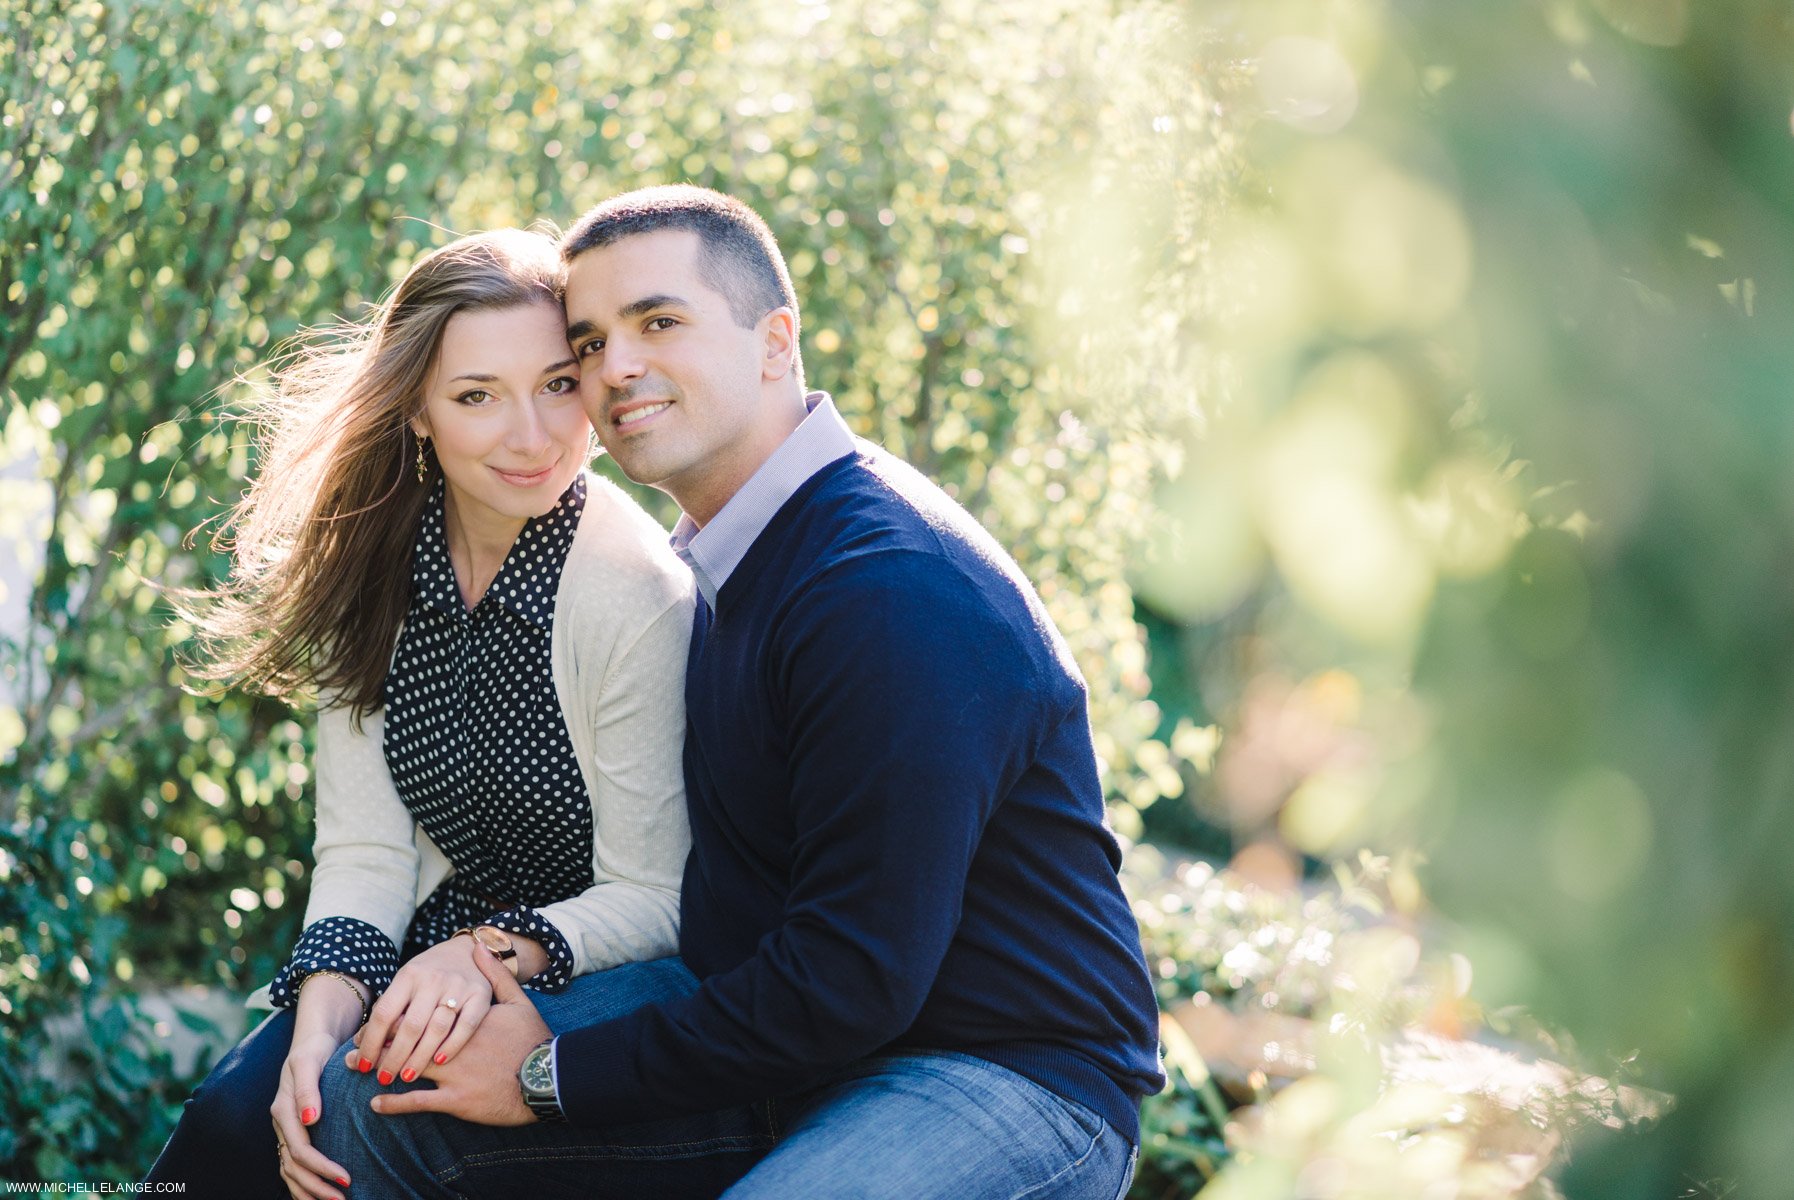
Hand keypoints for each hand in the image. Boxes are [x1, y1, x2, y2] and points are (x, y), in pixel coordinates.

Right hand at [272, 1028, 352, 1199]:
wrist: (313, 1040)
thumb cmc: (315, 1048)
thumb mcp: (309, 1061)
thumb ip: (308, 1088)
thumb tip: (310, 1119)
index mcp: (283, 1110)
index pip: (299, 1149)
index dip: (321, 1167)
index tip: (346, 1178)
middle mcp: (281, 1123)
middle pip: (293, 1166)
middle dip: (316, 1187)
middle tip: (343, 1199)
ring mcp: (285, 1129)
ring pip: (289, 1170)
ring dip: (309, 1191)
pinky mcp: (293, 1131)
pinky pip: (292, 1165)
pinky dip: (303, 1183)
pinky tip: (319, 1195)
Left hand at [351, 943, 550, 1126]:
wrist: (548, 1076)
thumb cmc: (532, 1040)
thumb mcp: (517, 1001)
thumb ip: (494, 974)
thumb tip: (480, 946)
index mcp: (462, 1018)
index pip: (419, 1015)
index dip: (393, 1022)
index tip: (374, 1026)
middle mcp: (451, 1043)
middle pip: (406, 1039)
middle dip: (378, 1045)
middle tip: (355, 1052)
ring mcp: (453, 1072)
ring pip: (407, 1067)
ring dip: (383, 1069)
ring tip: (361, 1071)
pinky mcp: (456, 1099)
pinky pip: (419, 1102)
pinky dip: (396, 1104)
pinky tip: (376, 1103)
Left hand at [353, 934, 492, 1086]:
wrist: (468, 949)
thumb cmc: (429, 974)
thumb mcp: (406, 981)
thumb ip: (388, 1006)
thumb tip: (359, 1041)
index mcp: (409, 974)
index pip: (384, 1013)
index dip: (372, 1042)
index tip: (364, 1065)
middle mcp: (433, 979)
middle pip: (410, 1026)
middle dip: (394, 1057)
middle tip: (384, 1078)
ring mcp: (459, 987)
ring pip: (437, 1029)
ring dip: (420, 1057)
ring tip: (407, 1076)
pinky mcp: (480, 996)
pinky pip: (466, 1026)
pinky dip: (452, 1045)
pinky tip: (438, 1060)